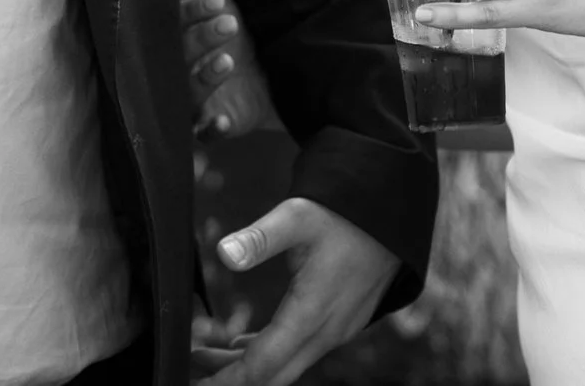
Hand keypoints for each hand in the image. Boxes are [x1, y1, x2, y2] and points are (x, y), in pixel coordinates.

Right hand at [182, 0, 280, 140]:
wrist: (265, 79)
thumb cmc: (232, 37)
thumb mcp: (219, 6)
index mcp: (175, 41)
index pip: (173, 25)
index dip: (191, 12)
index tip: (218, 1)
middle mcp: (176, 73)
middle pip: (178, 57)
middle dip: (200, 40)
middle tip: (229, 23)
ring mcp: (189, 103)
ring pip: (188, 94)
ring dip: (205, 78)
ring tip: (227, 60)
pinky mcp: (207, 128)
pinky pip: (204, 135)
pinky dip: (212, 128)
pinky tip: (223, 120)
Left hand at [199, 198, 397, 385]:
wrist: (390, 215)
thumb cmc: (342, 214)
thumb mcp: (297, 217)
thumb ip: (260, 238)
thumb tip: (224, 253)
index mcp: (311, 314)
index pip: (262, 365)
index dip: (226, 379)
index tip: (194, 379)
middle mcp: (327, 332)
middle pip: (273, 376)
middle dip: (232, 380)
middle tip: (194, 373)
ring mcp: (337, 331)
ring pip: (287, 365)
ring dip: (248, 366)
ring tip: (206, 357)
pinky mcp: (342, 324)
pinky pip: (300, 352)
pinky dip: (269, 354)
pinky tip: (243, 344)